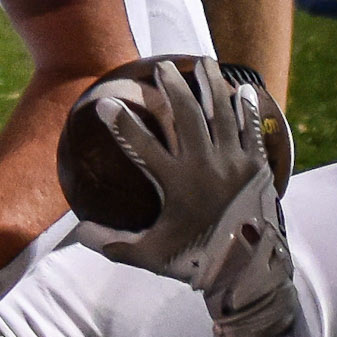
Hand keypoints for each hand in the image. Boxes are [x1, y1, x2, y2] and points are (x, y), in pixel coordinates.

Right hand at [74, 58, 294, 336]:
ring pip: (221, 114)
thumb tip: (79, 233)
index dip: (121, 122)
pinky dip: (247, 108)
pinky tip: (245, 89)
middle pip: (187, 116)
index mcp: (177, 184)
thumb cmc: (197, 263)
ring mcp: (234, 163)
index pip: (142, 145)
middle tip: (163, 68)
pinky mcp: (257, 167)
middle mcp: (205, 166)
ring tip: (205, 62)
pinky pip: (252, 129)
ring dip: (212, 85)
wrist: (251, 274)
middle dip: (173, 87)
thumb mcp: (151, 256)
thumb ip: (114, 244)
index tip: (106, 102)